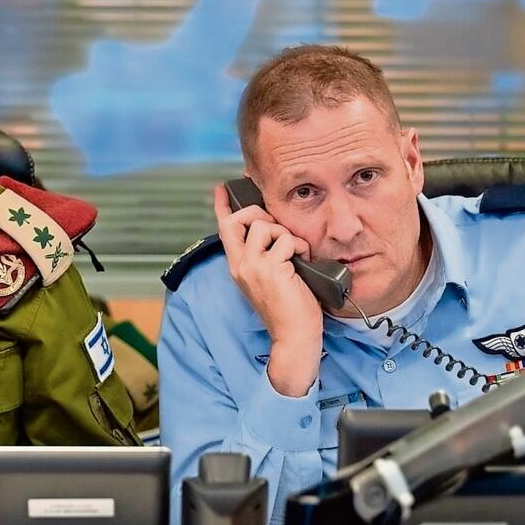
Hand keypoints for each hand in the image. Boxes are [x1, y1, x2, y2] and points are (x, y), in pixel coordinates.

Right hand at [214, 184, 321, 395]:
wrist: (294, 335)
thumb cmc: (288, 309)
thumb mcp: (269, 278)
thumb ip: (265, 256)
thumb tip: (273, 231)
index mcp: (238, 266)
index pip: (224, 229)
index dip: (223, 206)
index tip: (221, 189)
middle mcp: (240, 265)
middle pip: (240, 219)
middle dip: (260, 214)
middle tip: (278, 229)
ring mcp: (253, 266)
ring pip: (264, 225)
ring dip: (285, 234)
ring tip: (295, 254)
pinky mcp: (271, 268)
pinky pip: (286, 240)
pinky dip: (299, 247)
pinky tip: (303, 262)